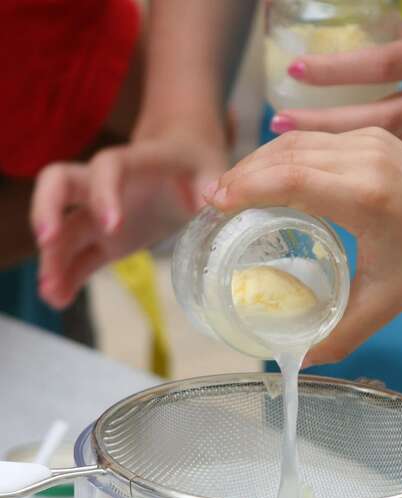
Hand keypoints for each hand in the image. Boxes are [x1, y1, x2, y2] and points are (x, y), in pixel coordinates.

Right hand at [31, 130, 227, 308]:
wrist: (184, 159)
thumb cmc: (198, 164)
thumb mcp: (214, 170)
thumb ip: (219, 187)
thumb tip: (217, 202)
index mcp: (136, 164)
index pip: (108, 166)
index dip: (104, 192)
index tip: (111, 225)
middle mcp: (107, 186)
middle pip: (59, 185)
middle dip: (47, 209)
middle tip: (47, 242)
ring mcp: (101, 215)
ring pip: (66, 231)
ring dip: (53, 259)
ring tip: (51, 293)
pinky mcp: (106, 241)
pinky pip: (79, 258)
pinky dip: (68, 277)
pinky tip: (58, 300)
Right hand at [205, 129, 401, 364]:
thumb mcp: (382, 305)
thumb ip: (339, 337)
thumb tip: (299, 362)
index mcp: (367, 197)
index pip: (291, 179)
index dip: (246, 188)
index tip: (216, 205)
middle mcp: (367, 159)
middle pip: (286, 155)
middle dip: (243, 175)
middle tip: (214, 203)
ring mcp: (371, 141)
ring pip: (298, 141)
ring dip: (259, 161)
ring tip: (233, 190)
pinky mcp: (373, 135)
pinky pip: (316, 138)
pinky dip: (284, 155)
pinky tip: (267, 176)